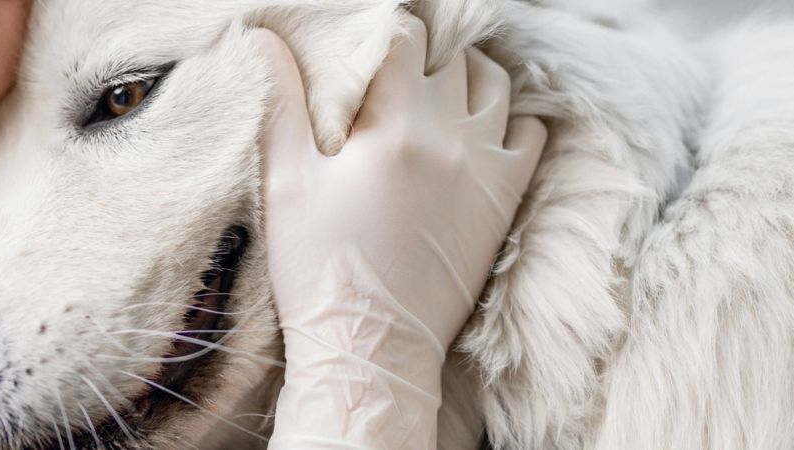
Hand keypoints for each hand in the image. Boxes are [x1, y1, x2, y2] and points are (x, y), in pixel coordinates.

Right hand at [251, 14, 547, 449]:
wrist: (371, 345)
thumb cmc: (317, 268)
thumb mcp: (285, 182)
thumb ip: (280, 102)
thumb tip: (262, 39)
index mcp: (395, 126)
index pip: (402, 37)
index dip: (382, 29)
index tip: (363, 42)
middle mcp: (451, 137)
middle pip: (450, 56)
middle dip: (421, 50)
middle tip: (391, 68)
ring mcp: (486, 167)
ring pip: (494, 84)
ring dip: (466, 74)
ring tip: (433, 88)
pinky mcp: (505, 199)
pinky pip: (531, 132)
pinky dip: (509, 117)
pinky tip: (476, 127)